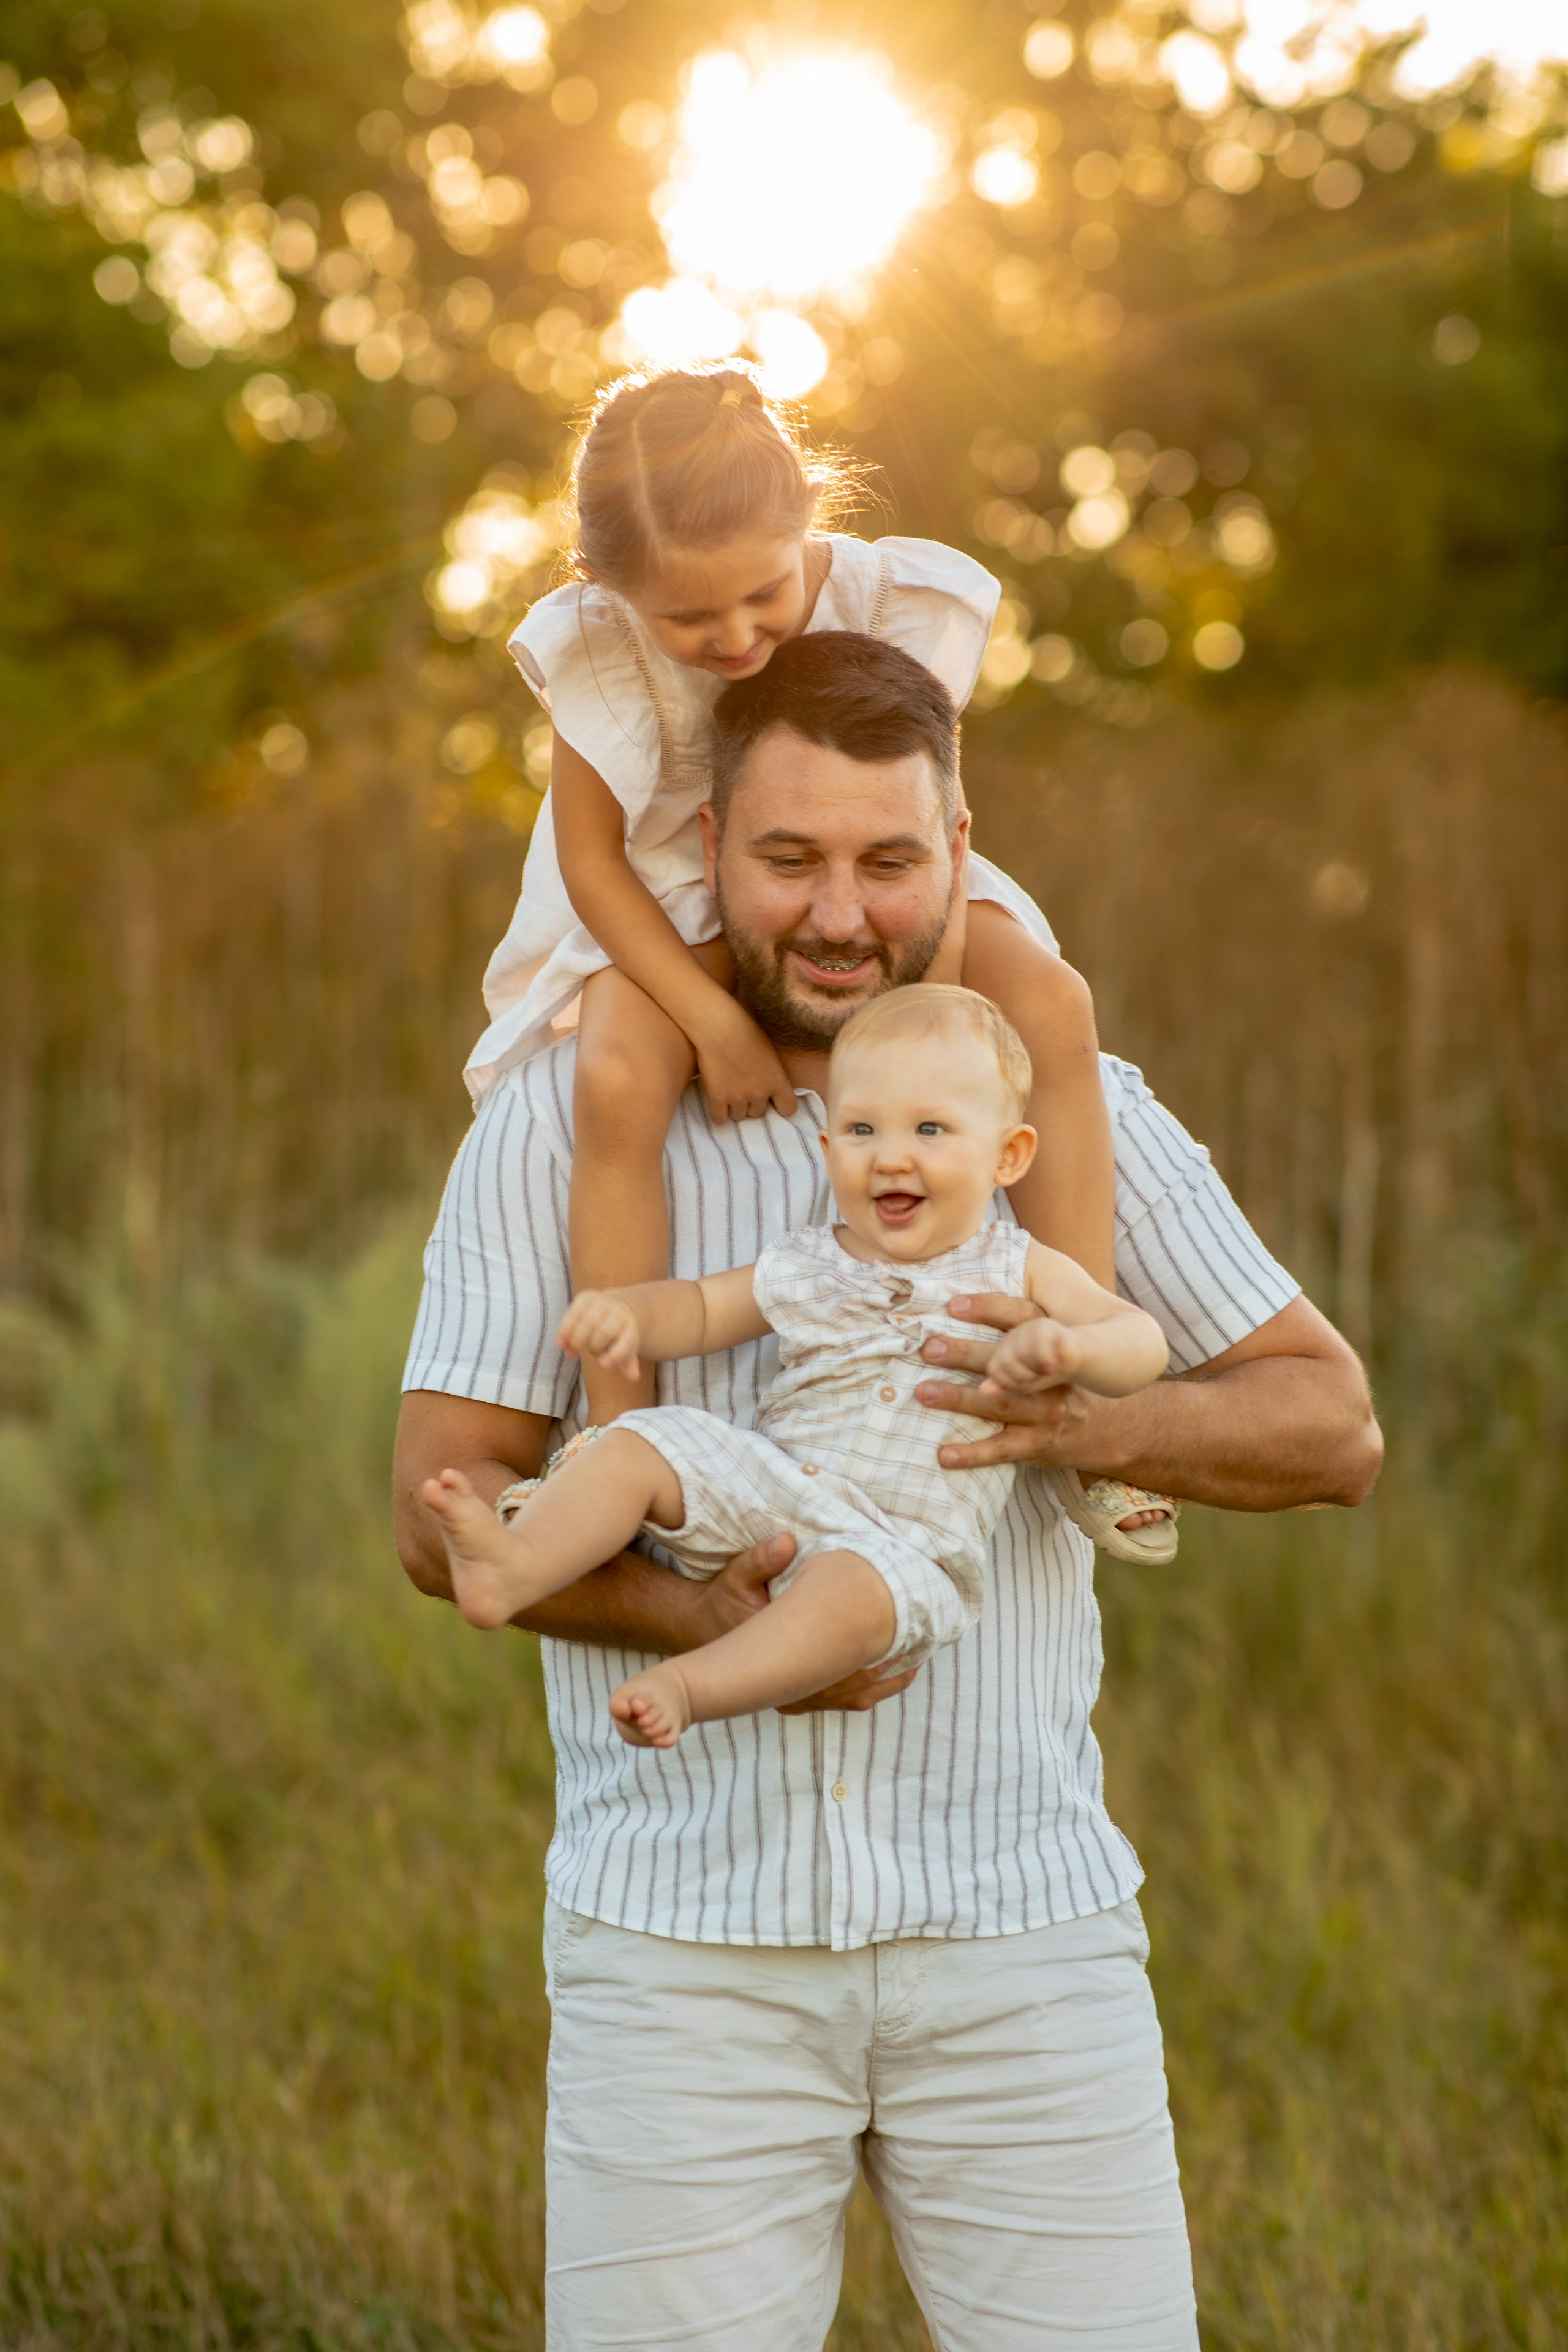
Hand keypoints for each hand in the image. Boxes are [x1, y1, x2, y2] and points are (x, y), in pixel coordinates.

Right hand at [558, 1289, 643, 1380]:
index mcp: (631, 1328)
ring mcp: (603, 1302)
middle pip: (604, 1333)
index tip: (604, 1365)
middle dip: (591, 1347)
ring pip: (587, 1323)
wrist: (616, 1307)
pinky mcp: (587, 1297)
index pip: (626, 1342)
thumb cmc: (619, 1335)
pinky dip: (565, 1330)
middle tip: (584, 1357)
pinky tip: (560, 1343)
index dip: (616, 1355)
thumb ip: (627, 1362)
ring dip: (575, 1341)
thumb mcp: (626, 1349)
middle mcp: (619, 1313)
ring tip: (570, 1353)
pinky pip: (573, 1313)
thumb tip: (634, 1377)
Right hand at [682, 1531, 917, 1710]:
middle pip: (853, 1690)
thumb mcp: (736, 1577)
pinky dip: (862, 1687)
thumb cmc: (722, 1603)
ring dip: (880, 1683)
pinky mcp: (793, 1695)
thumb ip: (760, 1560)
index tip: (908, 1639)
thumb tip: (786, 1542)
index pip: (841, 1668)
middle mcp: (791, 1686)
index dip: (878, 1659)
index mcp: (784, 1660)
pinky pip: (836, 1698)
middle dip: (889, 1674)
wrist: (698, 1630)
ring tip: (911, 1662)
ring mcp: (792, 1695)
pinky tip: (884, 1670)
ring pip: (848, 1698)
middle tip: (921, 1652)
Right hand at [691, 996, 797, 1123]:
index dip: (780, 1106)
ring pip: (738, 1116)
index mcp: (777, 1081)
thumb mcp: (769, 1053)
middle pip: (758, 1113)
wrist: (718, 1026)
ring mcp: (738, 1097)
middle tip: (742, 1086)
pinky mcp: (717, 1098)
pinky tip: (718, 1101)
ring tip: (728, 1088)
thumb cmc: (745, 1031)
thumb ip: (772, 1075)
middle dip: (751, 1103)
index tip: (773, 1101)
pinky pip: (720, 1119)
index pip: (789, 1109)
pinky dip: (719, 1112)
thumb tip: (769, 1091)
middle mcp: (760, 1093)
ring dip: (734, 1107)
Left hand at [916, 1292, 1127, 1473]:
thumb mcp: (1054, 1348)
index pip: (1022, 1320)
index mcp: (1051, 1346)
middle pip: (1004, 1363)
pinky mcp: (1037, 1444)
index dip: (989, 1309)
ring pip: (999, 1405)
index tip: (952, 1305)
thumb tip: (960, 1302)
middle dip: (964, 1354)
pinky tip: (944, 1455)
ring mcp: (1045, 1413)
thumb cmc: (1062, 1380)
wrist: (1110, 1426)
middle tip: (929, 1348)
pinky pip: (1001, 1449)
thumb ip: (1021, 1332)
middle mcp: (1050, 1380)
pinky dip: (971, 1453)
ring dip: (959, 1399)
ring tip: (924, 1392)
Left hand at [978, 1315, 1083, 1398]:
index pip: (995, 1370)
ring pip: (1022, 1355)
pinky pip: (1039, 1347)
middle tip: (1039, 1377)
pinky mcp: (1046, 1326)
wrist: (1075, 1358)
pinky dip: (1046, 1361)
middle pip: (1007, 1363)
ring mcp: (1028, 1329)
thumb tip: (983, 1391)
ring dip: (1037, 1370)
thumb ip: (1004, 1386)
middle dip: (1024, 1378)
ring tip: (1048, 1370)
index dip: (1010, 1383)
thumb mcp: (1024, 1383)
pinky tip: (1053, 1367)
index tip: (1027, 1385)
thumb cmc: (1046, 1373)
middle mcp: (1012, 1337)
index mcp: (1003, 1351)